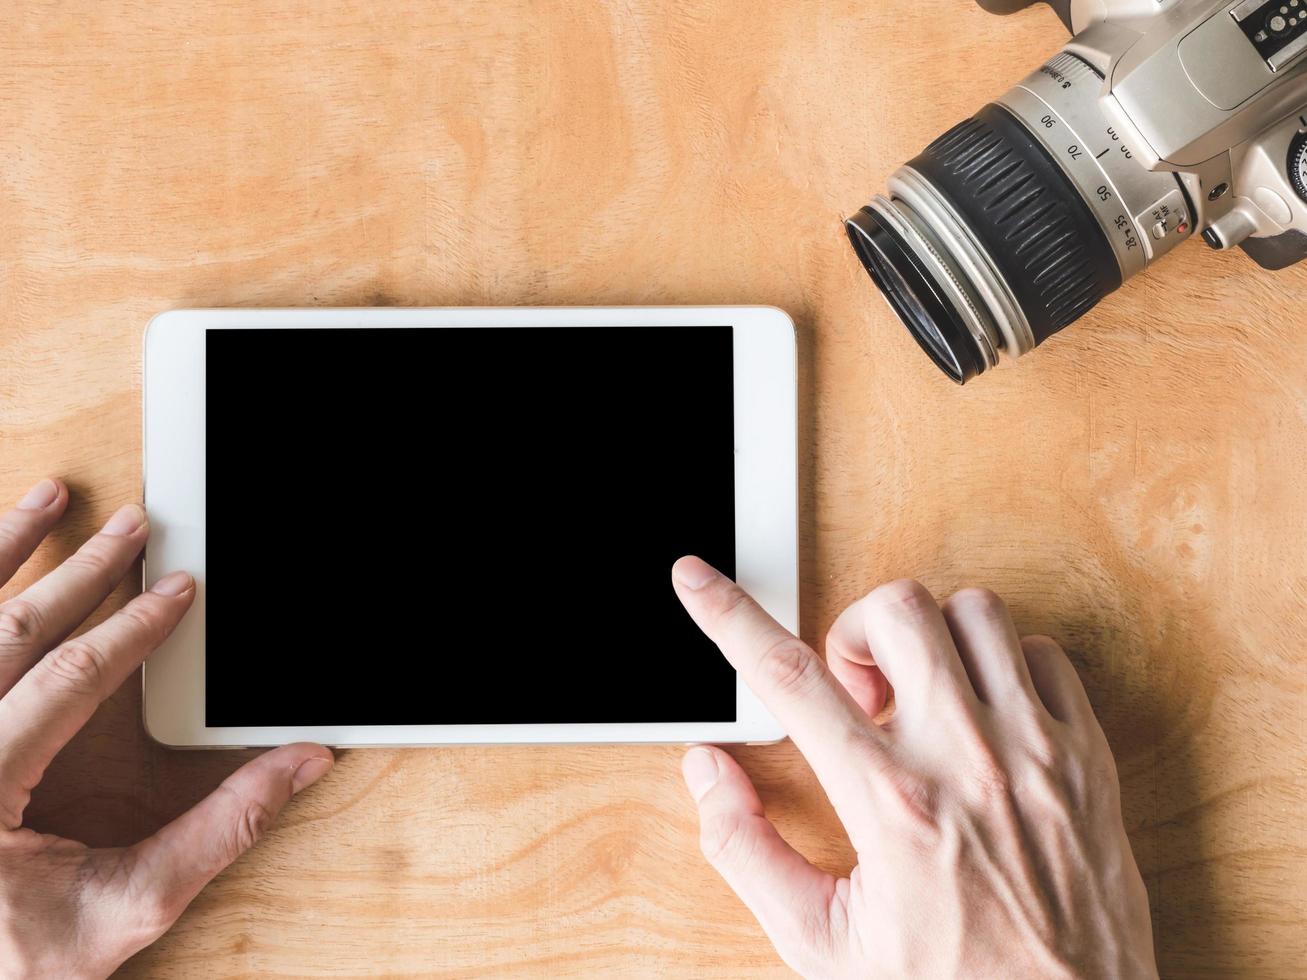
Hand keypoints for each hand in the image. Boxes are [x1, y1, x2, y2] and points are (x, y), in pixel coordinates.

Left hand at [0, 479, 333, 978]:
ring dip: (1, 553)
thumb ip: (217, 833)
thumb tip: (298, 765)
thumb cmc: (9, 961)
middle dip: (77, 568)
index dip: (133, 627)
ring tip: (44, 501)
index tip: (178, 590)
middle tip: (129, 526)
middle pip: (5, 631)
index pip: (67, 677)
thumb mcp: (124, 910)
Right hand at [672, 557, 1155, 978]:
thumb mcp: (821, 942)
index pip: (787, 679)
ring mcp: (1035, 751)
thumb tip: (707, 772)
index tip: (697, 579)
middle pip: (896, 610)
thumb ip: (746, 850)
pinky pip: (1044, 654)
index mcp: (891, 805)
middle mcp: (966, 761)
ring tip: (920, 696)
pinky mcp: (1087, 756)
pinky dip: (1003, 664)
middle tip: (855, 692)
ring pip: (976, 612)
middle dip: (853, 629)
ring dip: (930, 638)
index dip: (729, 616)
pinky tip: (983, 712)